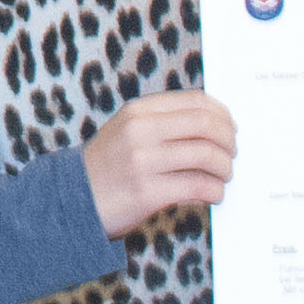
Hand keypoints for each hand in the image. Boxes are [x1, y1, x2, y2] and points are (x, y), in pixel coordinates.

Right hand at [80, 91, 238, 237]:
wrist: (72, 202)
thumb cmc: (107, 168)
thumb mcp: (127, 131)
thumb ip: (164, 122)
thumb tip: (214, 123)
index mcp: (138, 112)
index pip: (196, 101)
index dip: (222, 115)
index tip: (231, 128)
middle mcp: (141, 131)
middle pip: (207, 125)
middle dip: (229, 141)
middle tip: (231, 154)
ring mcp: (143, 161)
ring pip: (207, 156)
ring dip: (225, 169)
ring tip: (223, 177)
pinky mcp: (147, 192)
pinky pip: (198, 186)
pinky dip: (214, 191)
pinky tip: (213, 195)